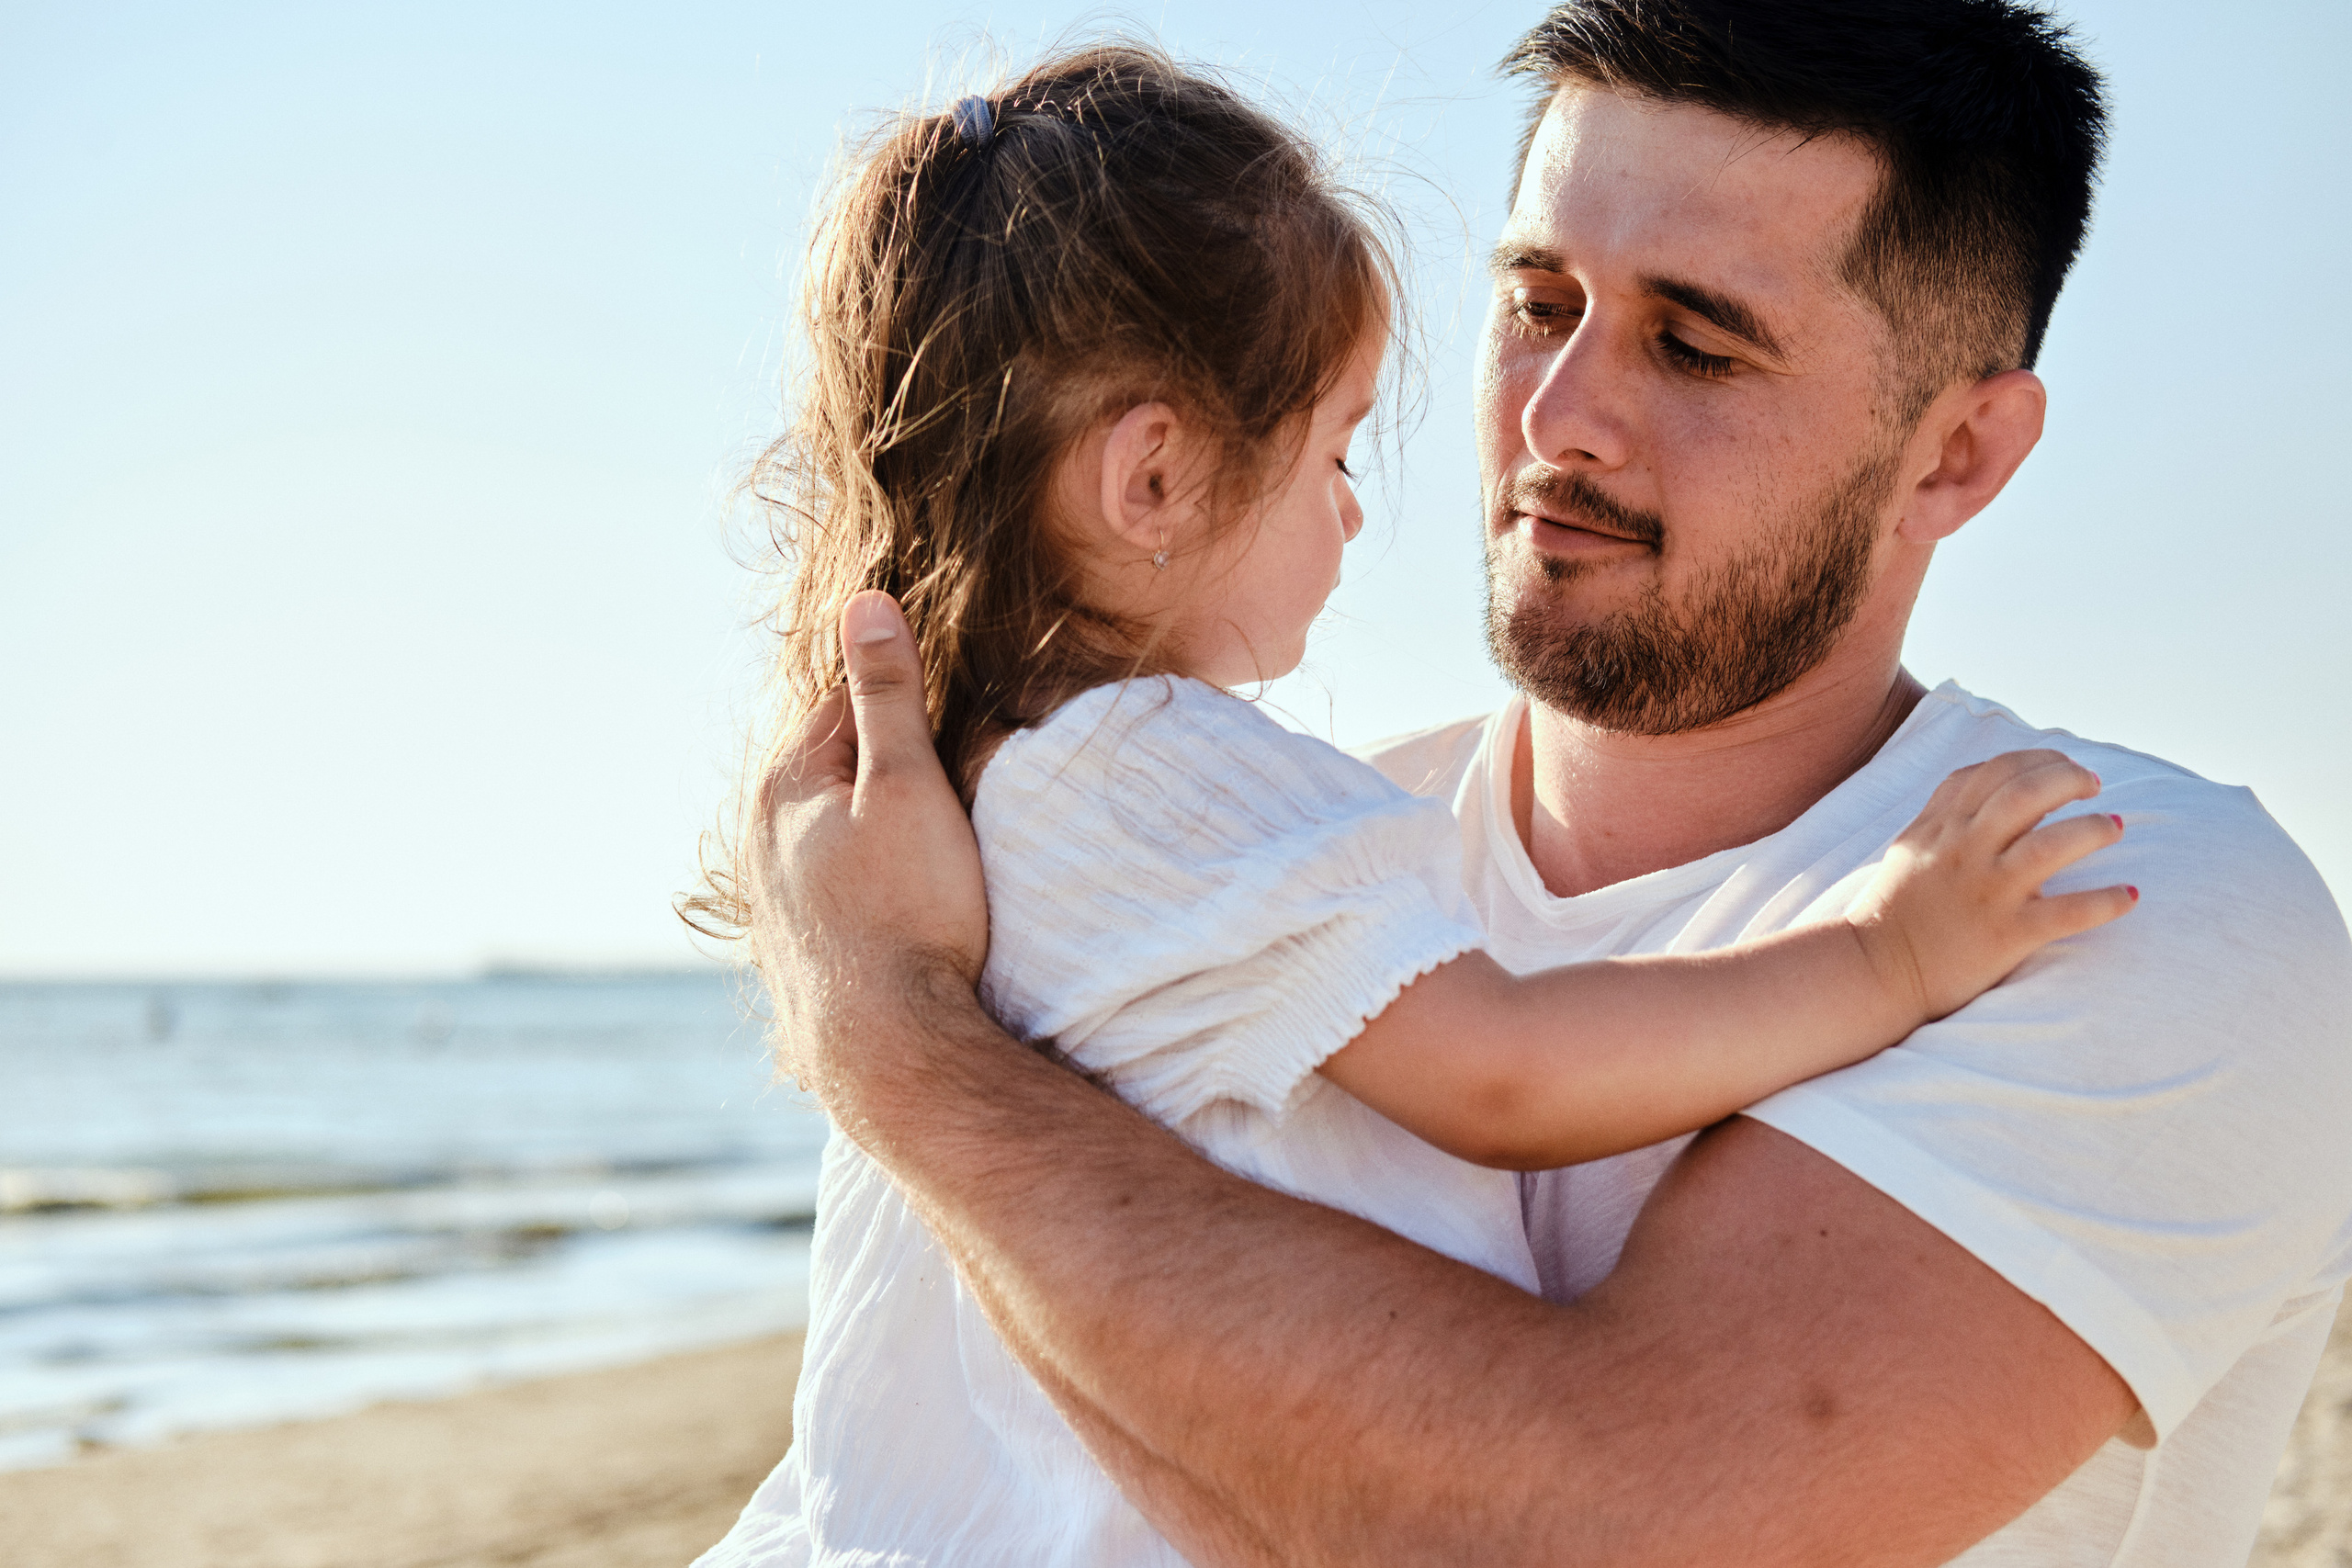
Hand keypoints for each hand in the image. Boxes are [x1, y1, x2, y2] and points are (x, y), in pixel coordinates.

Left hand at [747, 591, 989, 1116]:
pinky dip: (870, 878)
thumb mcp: (906, 785)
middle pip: (835, 766)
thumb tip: (865, 603)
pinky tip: (903, 904)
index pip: (843, 703)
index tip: (954, 725)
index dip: (905, 706)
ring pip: (833, 828)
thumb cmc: (906, 911)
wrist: (885, 1048)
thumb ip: (887, 694)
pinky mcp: (795, 945)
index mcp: (782, 782)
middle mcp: (759, 834)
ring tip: (933, 850)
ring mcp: (772, 896)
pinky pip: (837, 883)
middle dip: (890, 765)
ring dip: (879, 826)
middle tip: (956, 787)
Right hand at [1844, 749, 2133, 1021]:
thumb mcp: (1911, 846)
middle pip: (2026, 792)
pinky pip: (2067, 913)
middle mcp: (1965, 851)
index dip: (2038, 759)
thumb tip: (1988, 786)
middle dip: (2069, 778)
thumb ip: (1946, 813)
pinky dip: (2105, 902)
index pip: (1995, 771)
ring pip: (2052, 844)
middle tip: (2094, 786)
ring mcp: (1986, 892)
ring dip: (2094, 828)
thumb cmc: (1894, 910)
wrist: (1873, 971)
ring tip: (2115, 826)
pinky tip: (2129, 895)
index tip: (2063, 765)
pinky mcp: (2005, 934)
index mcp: (1942, 827)